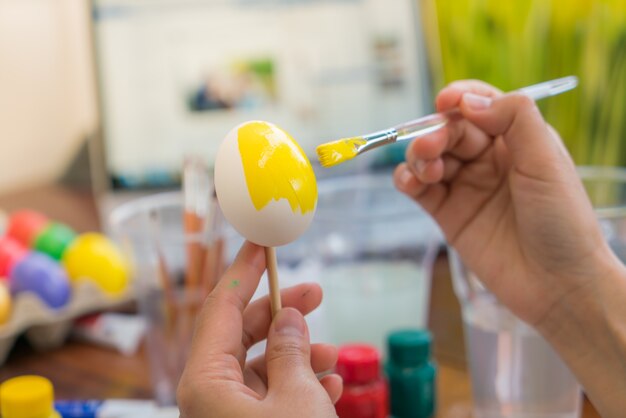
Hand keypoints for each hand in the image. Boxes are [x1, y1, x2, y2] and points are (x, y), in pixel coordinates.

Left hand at [177, 241, 341, 417]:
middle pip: (241, 334)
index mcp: (206, 382)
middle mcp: (208, 395)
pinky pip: (266, 397)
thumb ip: (290, 353)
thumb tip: (287, 319)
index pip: (221, 308)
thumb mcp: (297, 398)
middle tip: (314, 294)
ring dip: (297, 356)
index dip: (244, 272)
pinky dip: (296, 387)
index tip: (261, 243)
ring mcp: (223, 413)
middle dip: (281, 314)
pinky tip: (329, 384)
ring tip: (331, 353)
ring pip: (258, 368)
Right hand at [393, 80, 619, 328]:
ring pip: (430, 157)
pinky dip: (407, 179)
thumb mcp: (546, 161)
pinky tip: (409, 182)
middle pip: (450, 131)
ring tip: (426, 170)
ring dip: (420, 156)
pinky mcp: (448, 215)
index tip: (445, 102)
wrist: (558, 285)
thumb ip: (513, 120)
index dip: (460, 99)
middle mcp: (489, 160)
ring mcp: (466, 187)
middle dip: (436, 132)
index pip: (481, 107)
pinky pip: (419, 189)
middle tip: (431, 147)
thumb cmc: (563, 221)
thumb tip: (469, 101)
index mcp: (517, 141)